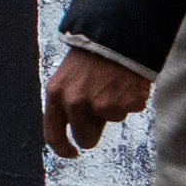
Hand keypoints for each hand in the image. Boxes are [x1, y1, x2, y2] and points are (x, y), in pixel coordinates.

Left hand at [39, 45, 150, 160]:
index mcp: (56, 94)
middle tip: (101, 109)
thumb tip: (76, 132)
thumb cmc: (92, 55)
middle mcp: (75, 102)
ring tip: (113, 82)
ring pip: (111, 121)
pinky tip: (126, 80)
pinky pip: (130, 110)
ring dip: (115, 107)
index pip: (53, 135)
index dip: (63, 149)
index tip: (72, 153)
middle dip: (94, 131)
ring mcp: (100, 104)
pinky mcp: (123, 103)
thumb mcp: (68, 77)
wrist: (118, 32)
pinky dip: (131, 99)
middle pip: (85, 138)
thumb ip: (67, 103)